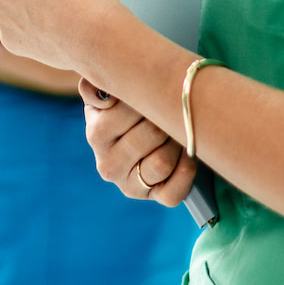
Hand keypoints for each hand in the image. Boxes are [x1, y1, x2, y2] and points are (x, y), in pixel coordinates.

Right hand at [80, 79, 196, 207]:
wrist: (143, 136)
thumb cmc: (128, 107)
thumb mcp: (110, 92)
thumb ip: (97, 86)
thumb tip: (102, 94)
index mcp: (96, 133)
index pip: (130, 110)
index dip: (151, 98)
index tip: (155, 92)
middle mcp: (107, 165)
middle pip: (152, 133)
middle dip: (166, 119)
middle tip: (171, 111)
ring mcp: (128, 186)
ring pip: (162, 162)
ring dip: (177, 143)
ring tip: (176, 131)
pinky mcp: (152, 199)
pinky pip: (174, 192)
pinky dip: (186, 171)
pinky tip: (186, 155)